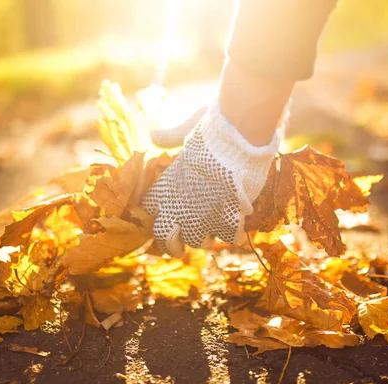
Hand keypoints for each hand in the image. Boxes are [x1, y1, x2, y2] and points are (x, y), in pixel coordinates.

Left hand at [142, 102, 285, 256]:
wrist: (239, 139)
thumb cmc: (213, 133)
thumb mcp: (186, 133)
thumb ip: (170, 137)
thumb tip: (152, 134)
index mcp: (167, 186)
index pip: (148, 208)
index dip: (155, 213)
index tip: (163, 214)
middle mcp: (180, 206)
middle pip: (166, 239)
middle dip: (173, 245)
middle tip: (180, 246)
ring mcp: (203, 216)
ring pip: (197, 242)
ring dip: (205, 238)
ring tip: (212, 232)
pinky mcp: (227, 219)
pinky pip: (228, 237)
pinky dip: (232, 233)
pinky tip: (236, 224)